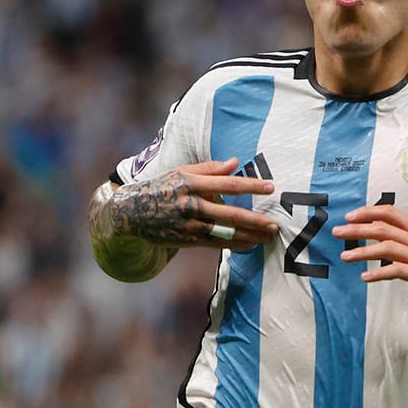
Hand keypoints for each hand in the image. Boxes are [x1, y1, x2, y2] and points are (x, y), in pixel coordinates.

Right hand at [112, 158, 278, 248]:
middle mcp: (191, 205)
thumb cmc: (161, 187)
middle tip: (275, 224)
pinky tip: (251, 244)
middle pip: (230, 213)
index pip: (228, 183)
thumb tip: (235, 162)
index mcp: (191, 183)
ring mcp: (189, 224)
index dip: (251, 185)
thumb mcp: (181, 172)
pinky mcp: (187, 239)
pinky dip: (234, 244)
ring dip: (249, 235)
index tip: (271, 187)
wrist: (132, 212)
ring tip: (269, 236)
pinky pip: (216, 243)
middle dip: (255, 220)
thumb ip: (210, 169)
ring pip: (225, 232)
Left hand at [332, 205, 407, 318]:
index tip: (349, 217)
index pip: (390, 213)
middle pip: (384, 229)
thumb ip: (399, 241)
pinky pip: (398, 271)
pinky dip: (379, 273)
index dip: (368, 212)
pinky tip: (365, 277)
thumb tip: (372, 231)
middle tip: (338, 233)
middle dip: (357, 230)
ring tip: (345, 256)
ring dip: (363, 251)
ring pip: (388, 248)